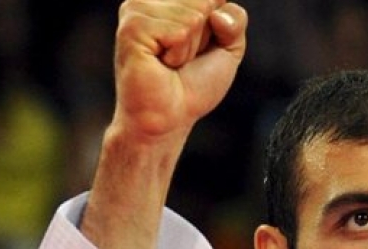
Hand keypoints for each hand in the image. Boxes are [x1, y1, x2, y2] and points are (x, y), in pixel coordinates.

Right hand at [112, 0, 247, 140]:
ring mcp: (137, 9)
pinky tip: (161, 63)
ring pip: (193, 15)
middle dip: (204, 37)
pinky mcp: (132, 27)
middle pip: (206, 2)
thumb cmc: (194, 85)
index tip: (199, 48)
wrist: (171, 116)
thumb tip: (217, 14)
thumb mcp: (228, 49)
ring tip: (170, 62)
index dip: (218, 25)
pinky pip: (178, 30)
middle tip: (182, 58)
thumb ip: (235, 20)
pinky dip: (178, 53)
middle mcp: (151, 0)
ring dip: (189, 47)